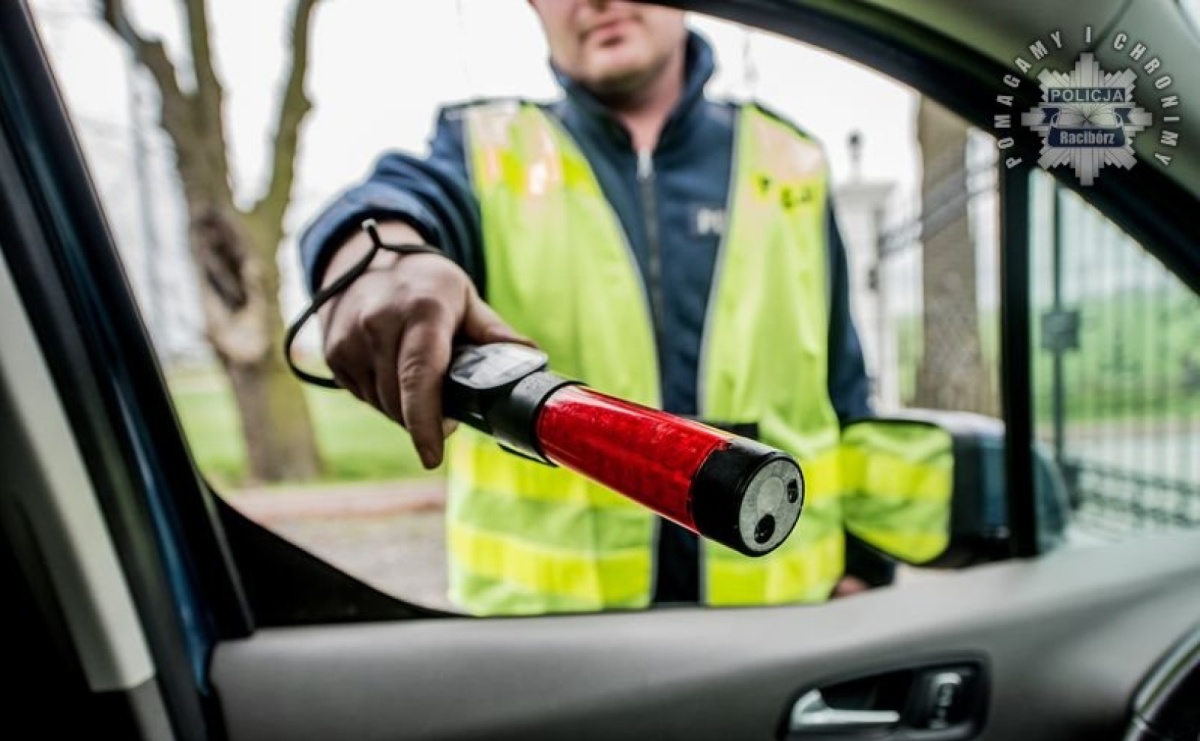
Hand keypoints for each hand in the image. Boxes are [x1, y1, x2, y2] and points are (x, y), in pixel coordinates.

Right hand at [318, 221, 529, 467]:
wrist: (363, 258)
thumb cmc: (425, 283)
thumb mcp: (465, 298)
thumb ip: (494, 333)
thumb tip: (531, 359)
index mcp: (422, 311)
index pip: (420, 376)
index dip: (425, 422)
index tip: (432, 457)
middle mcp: (379, 324)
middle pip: (401, 402)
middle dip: (425, 418)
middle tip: (447, 409)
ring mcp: (350, 340)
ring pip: (382, 404)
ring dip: (404, 408)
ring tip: (418, 379)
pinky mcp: (333, 353)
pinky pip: (364, 396)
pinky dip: (383, 396)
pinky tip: (392, 371)